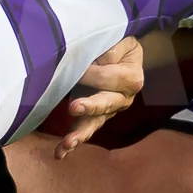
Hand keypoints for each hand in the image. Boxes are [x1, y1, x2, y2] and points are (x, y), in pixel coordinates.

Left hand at [45, 35, 143, 156]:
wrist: (122, 54)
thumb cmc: (119, 44)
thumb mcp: (122, 39)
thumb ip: (113, 48)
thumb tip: (98, 60)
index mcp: (132, 78)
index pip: (109, 77)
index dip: (93, 71)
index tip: (77, 63)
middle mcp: (123, 99)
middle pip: (106, 104)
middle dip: (89, 106)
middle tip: (74, 107)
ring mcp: (108, 111)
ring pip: (94, 124)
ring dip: (80, 133)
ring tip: (67, 143)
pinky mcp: (93, 117)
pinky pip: (84, 130)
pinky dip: (72, 144)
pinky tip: (60, 154)